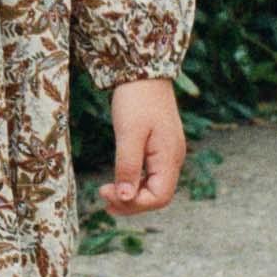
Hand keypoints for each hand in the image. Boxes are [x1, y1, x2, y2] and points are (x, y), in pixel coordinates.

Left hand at [96, 78, 186, 214]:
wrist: (144, 72)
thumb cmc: (137, 100)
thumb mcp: (128, 134)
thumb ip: (128, 167)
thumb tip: (126, 198)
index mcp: (169, 157)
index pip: (159, 197)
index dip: (133, 204)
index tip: (105, 193)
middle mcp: (173, 159)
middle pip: (158, 196)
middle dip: (131, 203)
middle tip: (103, 199)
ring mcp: (168, 153)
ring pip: (154, 187)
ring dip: (132, 195)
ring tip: (107, 195)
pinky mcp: (160, 147)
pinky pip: (152, 174)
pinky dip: (136, 182)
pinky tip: (119, 181)